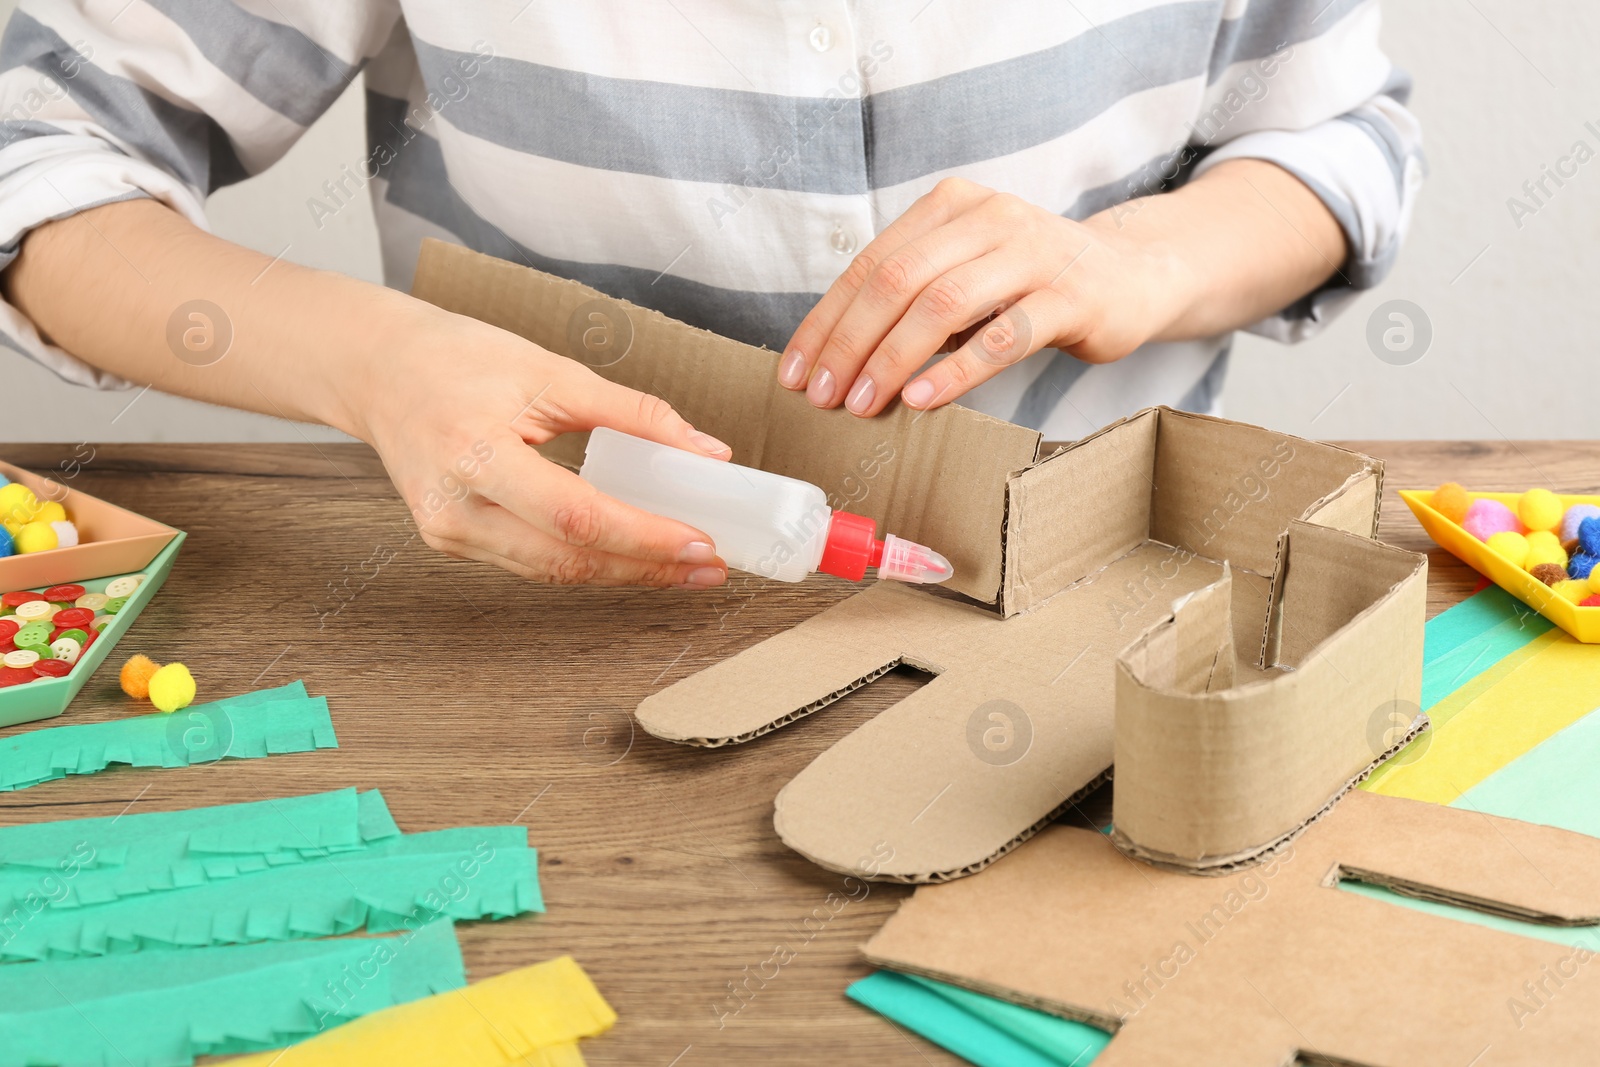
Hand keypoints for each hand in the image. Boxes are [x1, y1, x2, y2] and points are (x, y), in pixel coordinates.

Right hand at [348, 310, 733, 587]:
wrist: (377, 370)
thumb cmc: (456, 358)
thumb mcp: (551, 371)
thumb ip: (634, 413)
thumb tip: (708, 452)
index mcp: (474, 453)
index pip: (577, 515)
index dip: (643, 536)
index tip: (699, 541)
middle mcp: (454, 508)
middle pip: (567, 560)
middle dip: (646, 568)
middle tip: (709, 566)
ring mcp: (448, 533)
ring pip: (552, 572)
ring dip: (624, 573)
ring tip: (684, 568)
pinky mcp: (453, 541)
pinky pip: (533, 562)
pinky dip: (588, 562)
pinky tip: (632, 556)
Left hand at [778, 177, 1186, 415]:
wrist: (1131, 276)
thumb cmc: (1031, 284)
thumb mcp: (966, 274)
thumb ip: (912, 301)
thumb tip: (838, 361)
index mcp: (952, 206)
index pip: (872, 264)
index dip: (827, 321)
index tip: (795, 373)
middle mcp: (990, 217)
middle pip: (898, 280)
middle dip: (850, 342)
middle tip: (822, 396)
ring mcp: (1033, 254)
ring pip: (943, 305)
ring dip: (892, 360)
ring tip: (862, 404)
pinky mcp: (1070, 298)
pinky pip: (1001, 337)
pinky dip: (955, 370)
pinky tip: (921, 399)